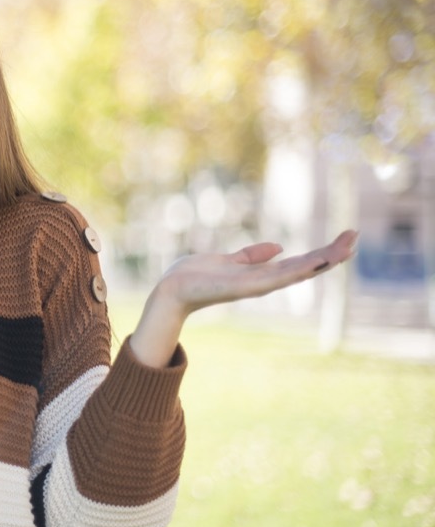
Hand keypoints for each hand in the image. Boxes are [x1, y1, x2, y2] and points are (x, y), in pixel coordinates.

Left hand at [130, 229, 358, 366]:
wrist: (171, 289)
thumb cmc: (194, 276)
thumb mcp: (227, 260)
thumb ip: (251, 256)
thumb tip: (278, 247)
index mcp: (260, 275)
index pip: (299, 263)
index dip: (322, 253)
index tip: (344, 238)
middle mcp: (263, 282)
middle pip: (305, 267)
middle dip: (331, 254)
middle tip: (354, 236)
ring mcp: (257, 286)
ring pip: (298, 272)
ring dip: (322, 259)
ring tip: (347, 245)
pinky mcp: (246, 287)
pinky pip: (277, 277)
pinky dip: (297, 269)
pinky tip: (316, 260)